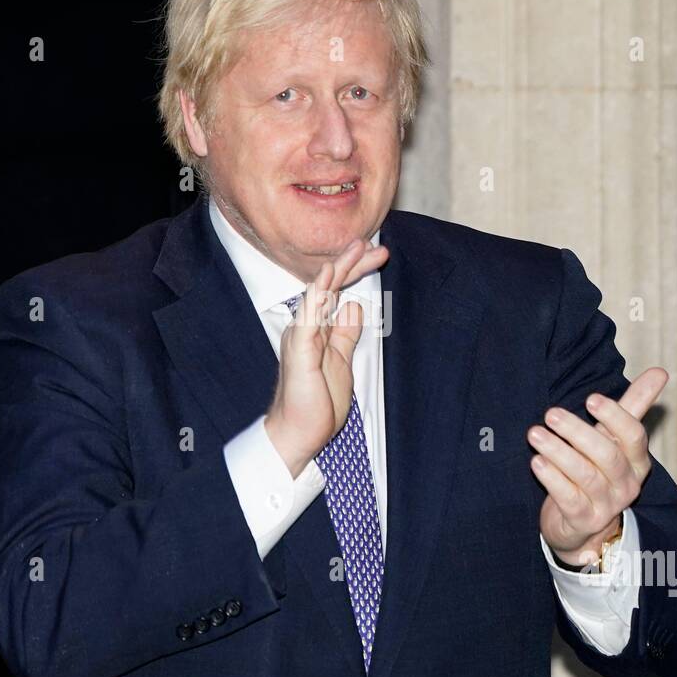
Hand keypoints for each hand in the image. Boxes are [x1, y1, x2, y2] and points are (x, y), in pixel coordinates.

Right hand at [264, 238, 388, 476]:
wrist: (298, 433)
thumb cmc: (317, 402)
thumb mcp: (341, 362)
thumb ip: (345, 334)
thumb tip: (354, 307)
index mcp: (318, 330)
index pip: (338, 293)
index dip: (356, 273)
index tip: (378, 256)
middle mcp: (308, 327)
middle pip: (330, 287)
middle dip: (352, 264)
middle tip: (372, 243)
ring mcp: (302, 336)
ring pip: (319, 294)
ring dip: (337, 269)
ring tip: (355, 247)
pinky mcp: (300, 348)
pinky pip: (309, 315)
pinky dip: (318, 293)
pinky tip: (327, 275)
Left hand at [528, 367, 667, 566]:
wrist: (583, 525)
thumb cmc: (598, 470)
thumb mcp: (615, 439)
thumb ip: (633, 406)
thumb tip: (661, 371)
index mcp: (637, 460)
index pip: (634, 436)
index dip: (614, 416)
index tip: (591, 398)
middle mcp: (627, 483)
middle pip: (607, 455)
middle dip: (578, 432)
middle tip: (551, 414)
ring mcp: (607, 505)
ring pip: (585, 476)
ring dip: (558, 452)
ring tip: (534, 434)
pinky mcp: (584, 521)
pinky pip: (569, 498)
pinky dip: (552, 479)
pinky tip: (536, 462)